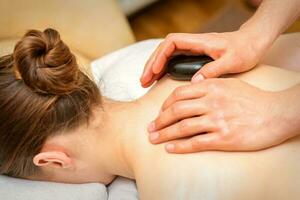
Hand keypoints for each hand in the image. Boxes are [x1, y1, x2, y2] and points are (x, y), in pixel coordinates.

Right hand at [140, 31, 265, 87]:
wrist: (253, 42)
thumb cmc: (246, 49)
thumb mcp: (233, 61)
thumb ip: (214, 70)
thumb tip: (194, 82)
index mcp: (201, 42)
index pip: (172, 43)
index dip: (160, 56)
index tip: (155, 71)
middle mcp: (194, 43)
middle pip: (164, 49)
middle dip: (152, 63)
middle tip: (143, 81)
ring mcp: (193, 49)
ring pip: (167, 54)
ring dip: (155, 66)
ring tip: (146, 81)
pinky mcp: (195, 54)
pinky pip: (174, 59)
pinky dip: (164, 68)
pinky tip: (159, 78)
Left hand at [148, 79, 298, 152]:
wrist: (277, 113)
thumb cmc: (254, 98)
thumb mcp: (231, 83)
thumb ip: (210, 84)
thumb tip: (192, 87)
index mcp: (212, 87)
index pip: (179, 94)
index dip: (165, 104)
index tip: (159, 113)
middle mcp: (212, 102)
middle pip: (176, 111)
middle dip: (159, 120)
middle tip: (150, 128)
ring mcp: (217, 120)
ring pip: (182, 127)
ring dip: (164, 134)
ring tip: (154, 139)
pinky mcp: (224, 138)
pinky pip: (196, 142)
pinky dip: (180, 146)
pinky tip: (170, 148)